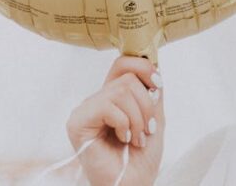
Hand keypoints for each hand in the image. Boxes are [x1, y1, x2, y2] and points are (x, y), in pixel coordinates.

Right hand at [66, 55, 164, 185]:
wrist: (133, 183)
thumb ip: (152, 91)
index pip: (123, 63)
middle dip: (146, 104)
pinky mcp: (78, 122)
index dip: (144, 67)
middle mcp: (97, 100)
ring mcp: (86, 110)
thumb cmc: (141, 157)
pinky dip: (124, 124)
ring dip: (138, 118)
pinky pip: (108, 106)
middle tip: (147, 129)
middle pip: (127, 76)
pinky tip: (123, 139)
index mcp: (114, 97)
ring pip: (121, 90)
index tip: (158, 86)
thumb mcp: (154, 116)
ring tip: (137, 138)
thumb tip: (154, 63)